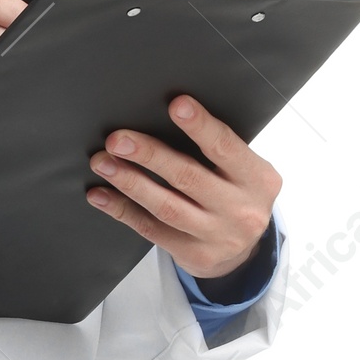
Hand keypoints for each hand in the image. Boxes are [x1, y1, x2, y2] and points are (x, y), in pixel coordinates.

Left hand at [86, 97, 280, 277]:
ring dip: (130, 182)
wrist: (245, 251)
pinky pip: (151, 229)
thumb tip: (167, 113)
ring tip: (104, 163)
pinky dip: (122, 210)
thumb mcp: (242, 171)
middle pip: (188, 177)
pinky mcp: (194, 254)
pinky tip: (102, 195)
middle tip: (117, 140)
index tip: (176, 105)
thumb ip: (216, 149)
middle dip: (149, 155)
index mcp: (257, 179)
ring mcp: (217, 236)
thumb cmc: (236, 194)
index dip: (200, 126)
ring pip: (166, 206)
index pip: (225, 147)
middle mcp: (240, 209)